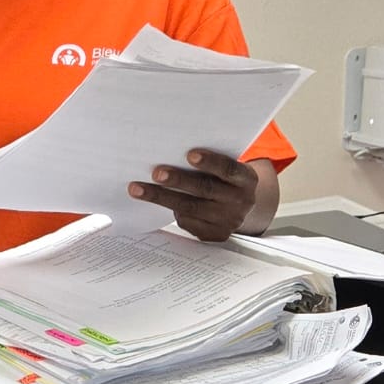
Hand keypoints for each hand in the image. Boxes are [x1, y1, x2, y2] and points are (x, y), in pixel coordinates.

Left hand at [130, 149, 264, 241]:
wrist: (241, 207)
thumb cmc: (226, 179)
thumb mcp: (227, 167)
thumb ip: (210, 162)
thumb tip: (170, 149)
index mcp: (245, 180)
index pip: (228, 169)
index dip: (210, 162)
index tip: (190, 154)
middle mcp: (240, 202)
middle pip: (205, 190)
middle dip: (178, 181)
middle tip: (156, 173)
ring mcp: (228, 221)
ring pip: (190, 208)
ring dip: (161, 197)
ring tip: (138, 188)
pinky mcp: (214, 235)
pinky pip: (188, 222)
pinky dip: (170, 211)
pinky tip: (152, 203)